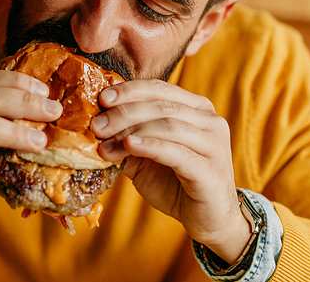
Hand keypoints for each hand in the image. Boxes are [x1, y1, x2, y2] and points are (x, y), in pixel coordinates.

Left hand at [91, 79, 249, 263]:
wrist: (208, 219)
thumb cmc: (175, 182)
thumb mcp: (145, 156)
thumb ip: (126, 138)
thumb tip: (95, 123)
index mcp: (196, 109)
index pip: (159, 89)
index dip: (129, 91)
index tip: (102, 99)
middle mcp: (210, 121)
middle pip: (160, 106)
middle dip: (123, 113)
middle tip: (96, 126)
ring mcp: (214, 145)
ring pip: (167, 126)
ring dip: (130, 132)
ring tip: (104, 143)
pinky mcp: (211, 170)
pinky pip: (176, 153)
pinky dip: (150, 146)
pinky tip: (128, 146)